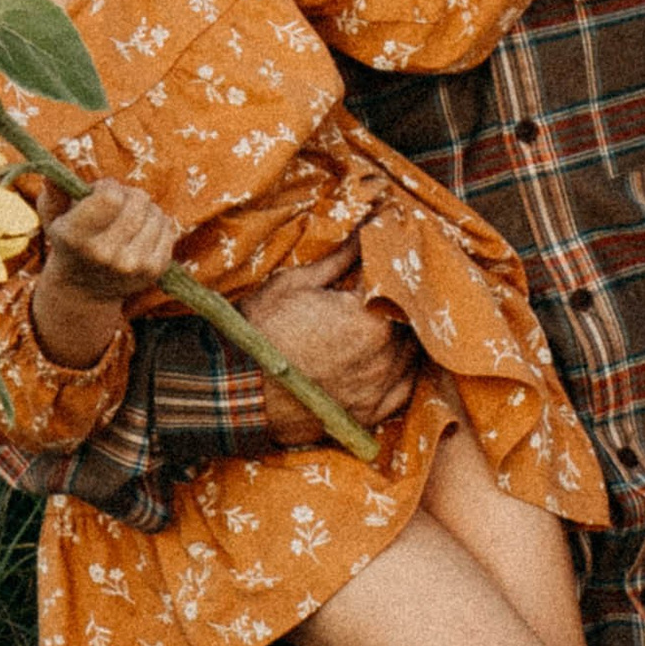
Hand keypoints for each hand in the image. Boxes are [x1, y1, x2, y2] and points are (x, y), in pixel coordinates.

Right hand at [42, 176, 175, 307]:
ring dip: (144, 209)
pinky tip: (141, 231)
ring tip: (129, 218)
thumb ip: (52, 195)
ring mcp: (132, 264)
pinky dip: (158, 223)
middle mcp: (105, 254)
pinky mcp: (154, 270)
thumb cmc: (70, 244)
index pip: (110, 197)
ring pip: (155, 212)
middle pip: (137, 201)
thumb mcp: (53, 219)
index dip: (108, 187)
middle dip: (128, 194)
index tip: (100, 191)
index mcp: (76, 237)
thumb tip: (50, 176)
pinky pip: (167, 228)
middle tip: (117, 204)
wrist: (84, 290)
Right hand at [242, 247, 419, 446]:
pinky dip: (403, 370)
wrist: (231, 389)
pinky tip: (394, 357)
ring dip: (406, 335)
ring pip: (413, 354)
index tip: (393, 255)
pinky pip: (404, 389)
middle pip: (412, 321)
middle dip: (403, 301)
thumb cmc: (258, 330)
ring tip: (390, 320)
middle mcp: (383, 354)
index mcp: (369, 316)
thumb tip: (367, 230)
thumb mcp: (296, 284)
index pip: (399, 283)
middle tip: (390, 288)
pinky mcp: (368, 415)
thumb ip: (341, 260)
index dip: (397, 267)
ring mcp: (378, 388)